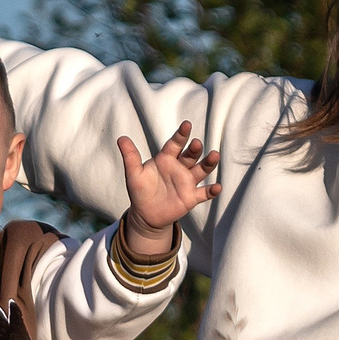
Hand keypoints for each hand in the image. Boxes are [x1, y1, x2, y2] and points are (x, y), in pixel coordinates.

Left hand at [116, 121, 220, 256]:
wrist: (145, 214)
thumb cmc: (140, 190)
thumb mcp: (133, 174)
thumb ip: (130, 156)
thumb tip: (121, 138)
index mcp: (166, 159)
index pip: (175, 144)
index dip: (181, 135)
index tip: (186, 125)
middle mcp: (179, 168)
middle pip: (190, 155)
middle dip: (194, 149)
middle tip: (196, 144)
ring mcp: (187, 182)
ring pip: (201, 170)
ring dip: (208, 163)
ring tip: (214, 155)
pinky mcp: (191, 197)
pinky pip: (204, 193)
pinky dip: (211, 191)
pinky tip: (218, 187)